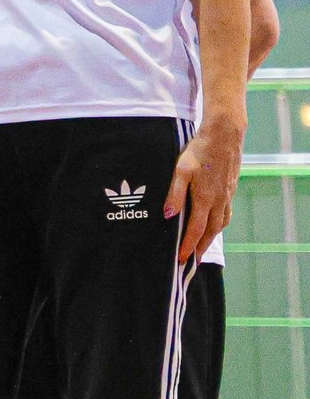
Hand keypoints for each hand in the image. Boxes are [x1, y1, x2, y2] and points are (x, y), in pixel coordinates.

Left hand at [166, 115, 242, 263]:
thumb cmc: (199, 151)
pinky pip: (226, 213)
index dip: (188, 246)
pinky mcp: (231, 189)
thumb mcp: (181, 171)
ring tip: (202, 249)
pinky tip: (215, 225)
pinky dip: (220, 224)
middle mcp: (218, 200)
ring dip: (211, 238)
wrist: (225, 135)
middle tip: (192, 262)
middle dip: (200, 248)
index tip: (182, 260)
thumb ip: (174, 194)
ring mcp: (227, 195)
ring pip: (220, 223)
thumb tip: (168, 216)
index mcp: (204, 198)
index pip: (195, 230)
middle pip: (210, 231)